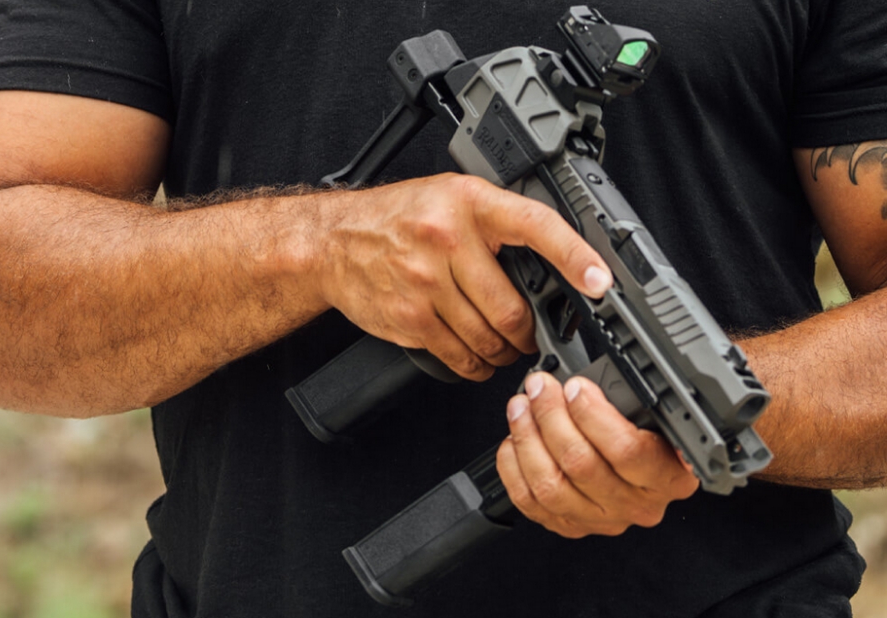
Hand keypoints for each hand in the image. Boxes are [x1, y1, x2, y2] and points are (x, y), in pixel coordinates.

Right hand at [315, 173, 611, 380]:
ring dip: (505, 352)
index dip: (574, 256)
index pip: (535, 226)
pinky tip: (477, 357)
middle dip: (530, 333)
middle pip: (512, 309)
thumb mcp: (452, 197)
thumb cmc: (398, 218)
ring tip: (504, 345)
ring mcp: (425, 283)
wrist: (333, 242)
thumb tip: (552, 261)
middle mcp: (447, 241)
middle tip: (533, 334)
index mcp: (469, 204)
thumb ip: (497, 222)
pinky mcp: (409, 319)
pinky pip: (459, 357)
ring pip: (488, 339)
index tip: (600, 282)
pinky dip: (477, 366)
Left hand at [497, 372, 698, 537]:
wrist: (643, 473)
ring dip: (528, 438)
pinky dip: (514, 467)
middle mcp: (636, 505)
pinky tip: (514, 441)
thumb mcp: (654, 417)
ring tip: (521, 407)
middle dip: (551, 415)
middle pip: (580, 464)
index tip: (575, 387)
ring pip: (550, 485)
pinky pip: (530, 502)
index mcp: (667, 476)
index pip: (627, 449)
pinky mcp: (568, 525)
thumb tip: (578, 384)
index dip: (591, 414)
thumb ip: (626, 402)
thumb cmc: (648, 438)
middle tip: (540, 387)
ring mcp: (599, 519)